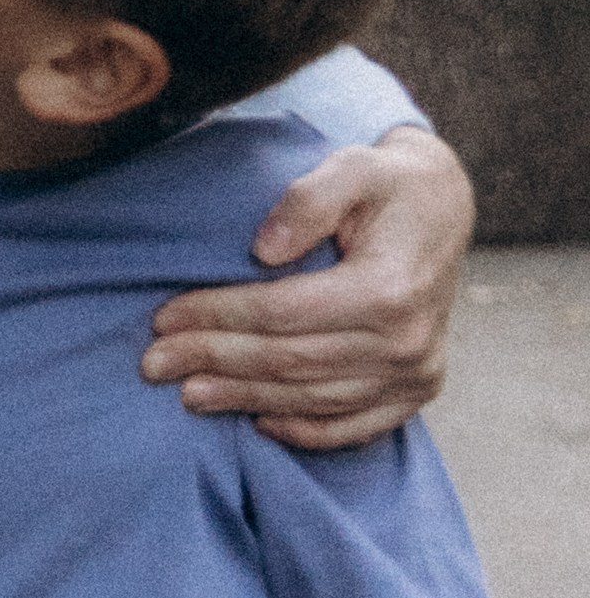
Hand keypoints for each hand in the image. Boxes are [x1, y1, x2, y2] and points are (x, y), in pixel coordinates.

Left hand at [142, 126, 472, 447]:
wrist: (443, 209)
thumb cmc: (387, 184)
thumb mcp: (352, 167)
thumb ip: (307, 200)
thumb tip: (263, 249)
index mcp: (388, 288)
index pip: (283, 313)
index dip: (218, 316)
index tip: (164, 317)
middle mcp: (407, 342)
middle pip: (291, 361)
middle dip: (214, 361)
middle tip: (154, 363)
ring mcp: (416, 374)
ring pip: (314, 400)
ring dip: (246, 399)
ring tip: (189, 394)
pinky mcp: (416, 390)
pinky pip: (355, 426)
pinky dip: (305, 430)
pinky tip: (258, 421)